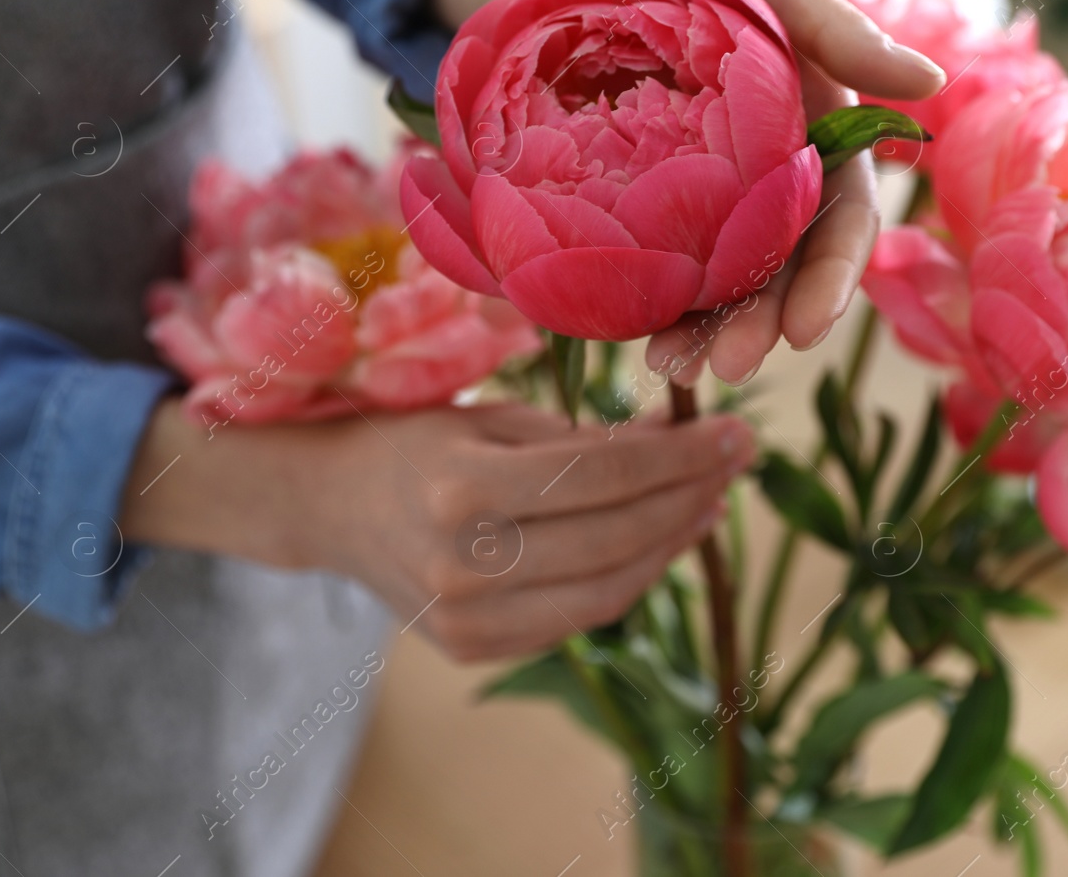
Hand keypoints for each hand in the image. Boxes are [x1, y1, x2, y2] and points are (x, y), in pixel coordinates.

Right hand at [121, 398, 754, 661]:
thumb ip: (589, 435)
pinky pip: (579, 618)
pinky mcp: (474, 649)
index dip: (683, 456)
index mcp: (462, 487)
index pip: (605, 475)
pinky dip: (630, 579)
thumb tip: (684, 434)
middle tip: (738, 461)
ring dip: (672, 543)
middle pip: (617, 536)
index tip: (738, 432)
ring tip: (711, 503)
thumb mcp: (496, 418)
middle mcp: (463, 562)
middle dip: (692, 496)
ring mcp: (467, 618)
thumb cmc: (417, 442)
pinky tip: (662, 541)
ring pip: (609, 589)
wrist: (330, 506)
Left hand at [433, 0, 945, 385]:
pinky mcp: (629, 206)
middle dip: (762, 323)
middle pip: (778, 266)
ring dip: (704, 333)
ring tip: (672, 368)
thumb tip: (929, 83)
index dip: (832, 275)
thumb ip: (831, 26)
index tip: (808, 328)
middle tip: (730, 364)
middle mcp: (758, 171)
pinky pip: (647, 268)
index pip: (839, 214)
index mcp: (807, 122)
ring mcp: (693, 195)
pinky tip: (628, 337)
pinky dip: (643, 309)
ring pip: (716, 282)